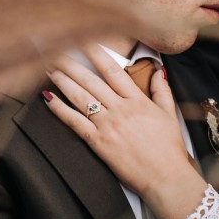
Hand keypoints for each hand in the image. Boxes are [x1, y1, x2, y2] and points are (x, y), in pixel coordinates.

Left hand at [43, 47, 206, 218]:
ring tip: (49, 68)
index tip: (84, 41)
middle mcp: (121, 109)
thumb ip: (162, 92)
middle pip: (91, 81)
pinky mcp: (98, 142)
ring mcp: (108, 125)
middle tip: (55, 50)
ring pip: (80, 97)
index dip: (97, 54)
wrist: (165, 176)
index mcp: (138, 101)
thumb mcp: (170, 116)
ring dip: (62, 81)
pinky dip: (60, 110)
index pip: (114, 71)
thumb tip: (158, 72)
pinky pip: (75, 122)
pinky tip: (48, 99)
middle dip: (71, 64)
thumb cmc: (169, 149)